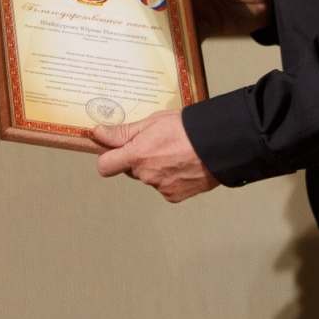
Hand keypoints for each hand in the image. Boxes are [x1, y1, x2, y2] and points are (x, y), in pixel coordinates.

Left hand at [92, 111, 217, 203]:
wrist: (220, 144)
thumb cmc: (188, 129)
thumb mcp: (153, 121)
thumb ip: (124, 132)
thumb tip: (99, 134)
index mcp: (137, 155)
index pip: (105, 166)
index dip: (107, 158)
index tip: (113, 150)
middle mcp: (146, 175)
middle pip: (130, 170)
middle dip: (138, 159)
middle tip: (157, 144)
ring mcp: (160, 187)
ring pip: (149, 178)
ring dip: (157, 168)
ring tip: (176, 152)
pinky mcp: (174, 196)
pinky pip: (164, 187)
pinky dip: (171, 178)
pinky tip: (183, 165)